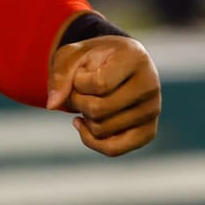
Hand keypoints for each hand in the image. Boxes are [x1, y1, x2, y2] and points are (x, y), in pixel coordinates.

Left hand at [47, 35, 160, 156]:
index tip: (80, 73)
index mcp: (136, 58)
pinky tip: (83, 124)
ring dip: (84, 118)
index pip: (100, 85)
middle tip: (78, 91)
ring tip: (88, 101)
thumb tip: (52, 105)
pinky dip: (91, 141)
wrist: (116, 63)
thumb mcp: (73, 55)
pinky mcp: (148, 131)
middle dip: (77, 102)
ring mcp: (152, 111)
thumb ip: (61, 75)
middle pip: (99, 110)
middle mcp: (150, 85)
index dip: (78, 82)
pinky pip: (114, 149)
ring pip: (102, 130)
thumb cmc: (93, 57)